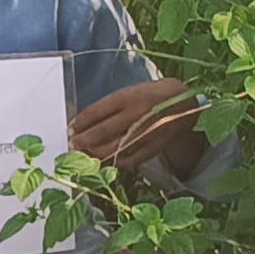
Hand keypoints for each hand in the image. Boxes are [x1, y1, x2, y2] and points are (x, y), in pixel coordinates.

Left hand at [68, 79, 200, 169]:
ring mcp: (144, 133)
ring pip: (113, 148)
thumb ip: (109, 107)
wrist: (184, 103)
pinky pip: (128, 159)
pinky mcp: (152, 147)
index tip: (70, 129)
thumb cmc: (150, 96)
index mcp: (127, 98)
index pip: (96, 112)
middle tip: (73, 144)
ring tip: (85, 153)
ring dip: (95, 153)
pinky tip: (104, 160)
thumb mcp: (129, 93)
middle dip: (83, 140)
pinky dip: (114, 161)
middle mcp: (135, 115)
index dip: (80, 123)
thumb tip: (85, 124)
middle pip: (102, 132)